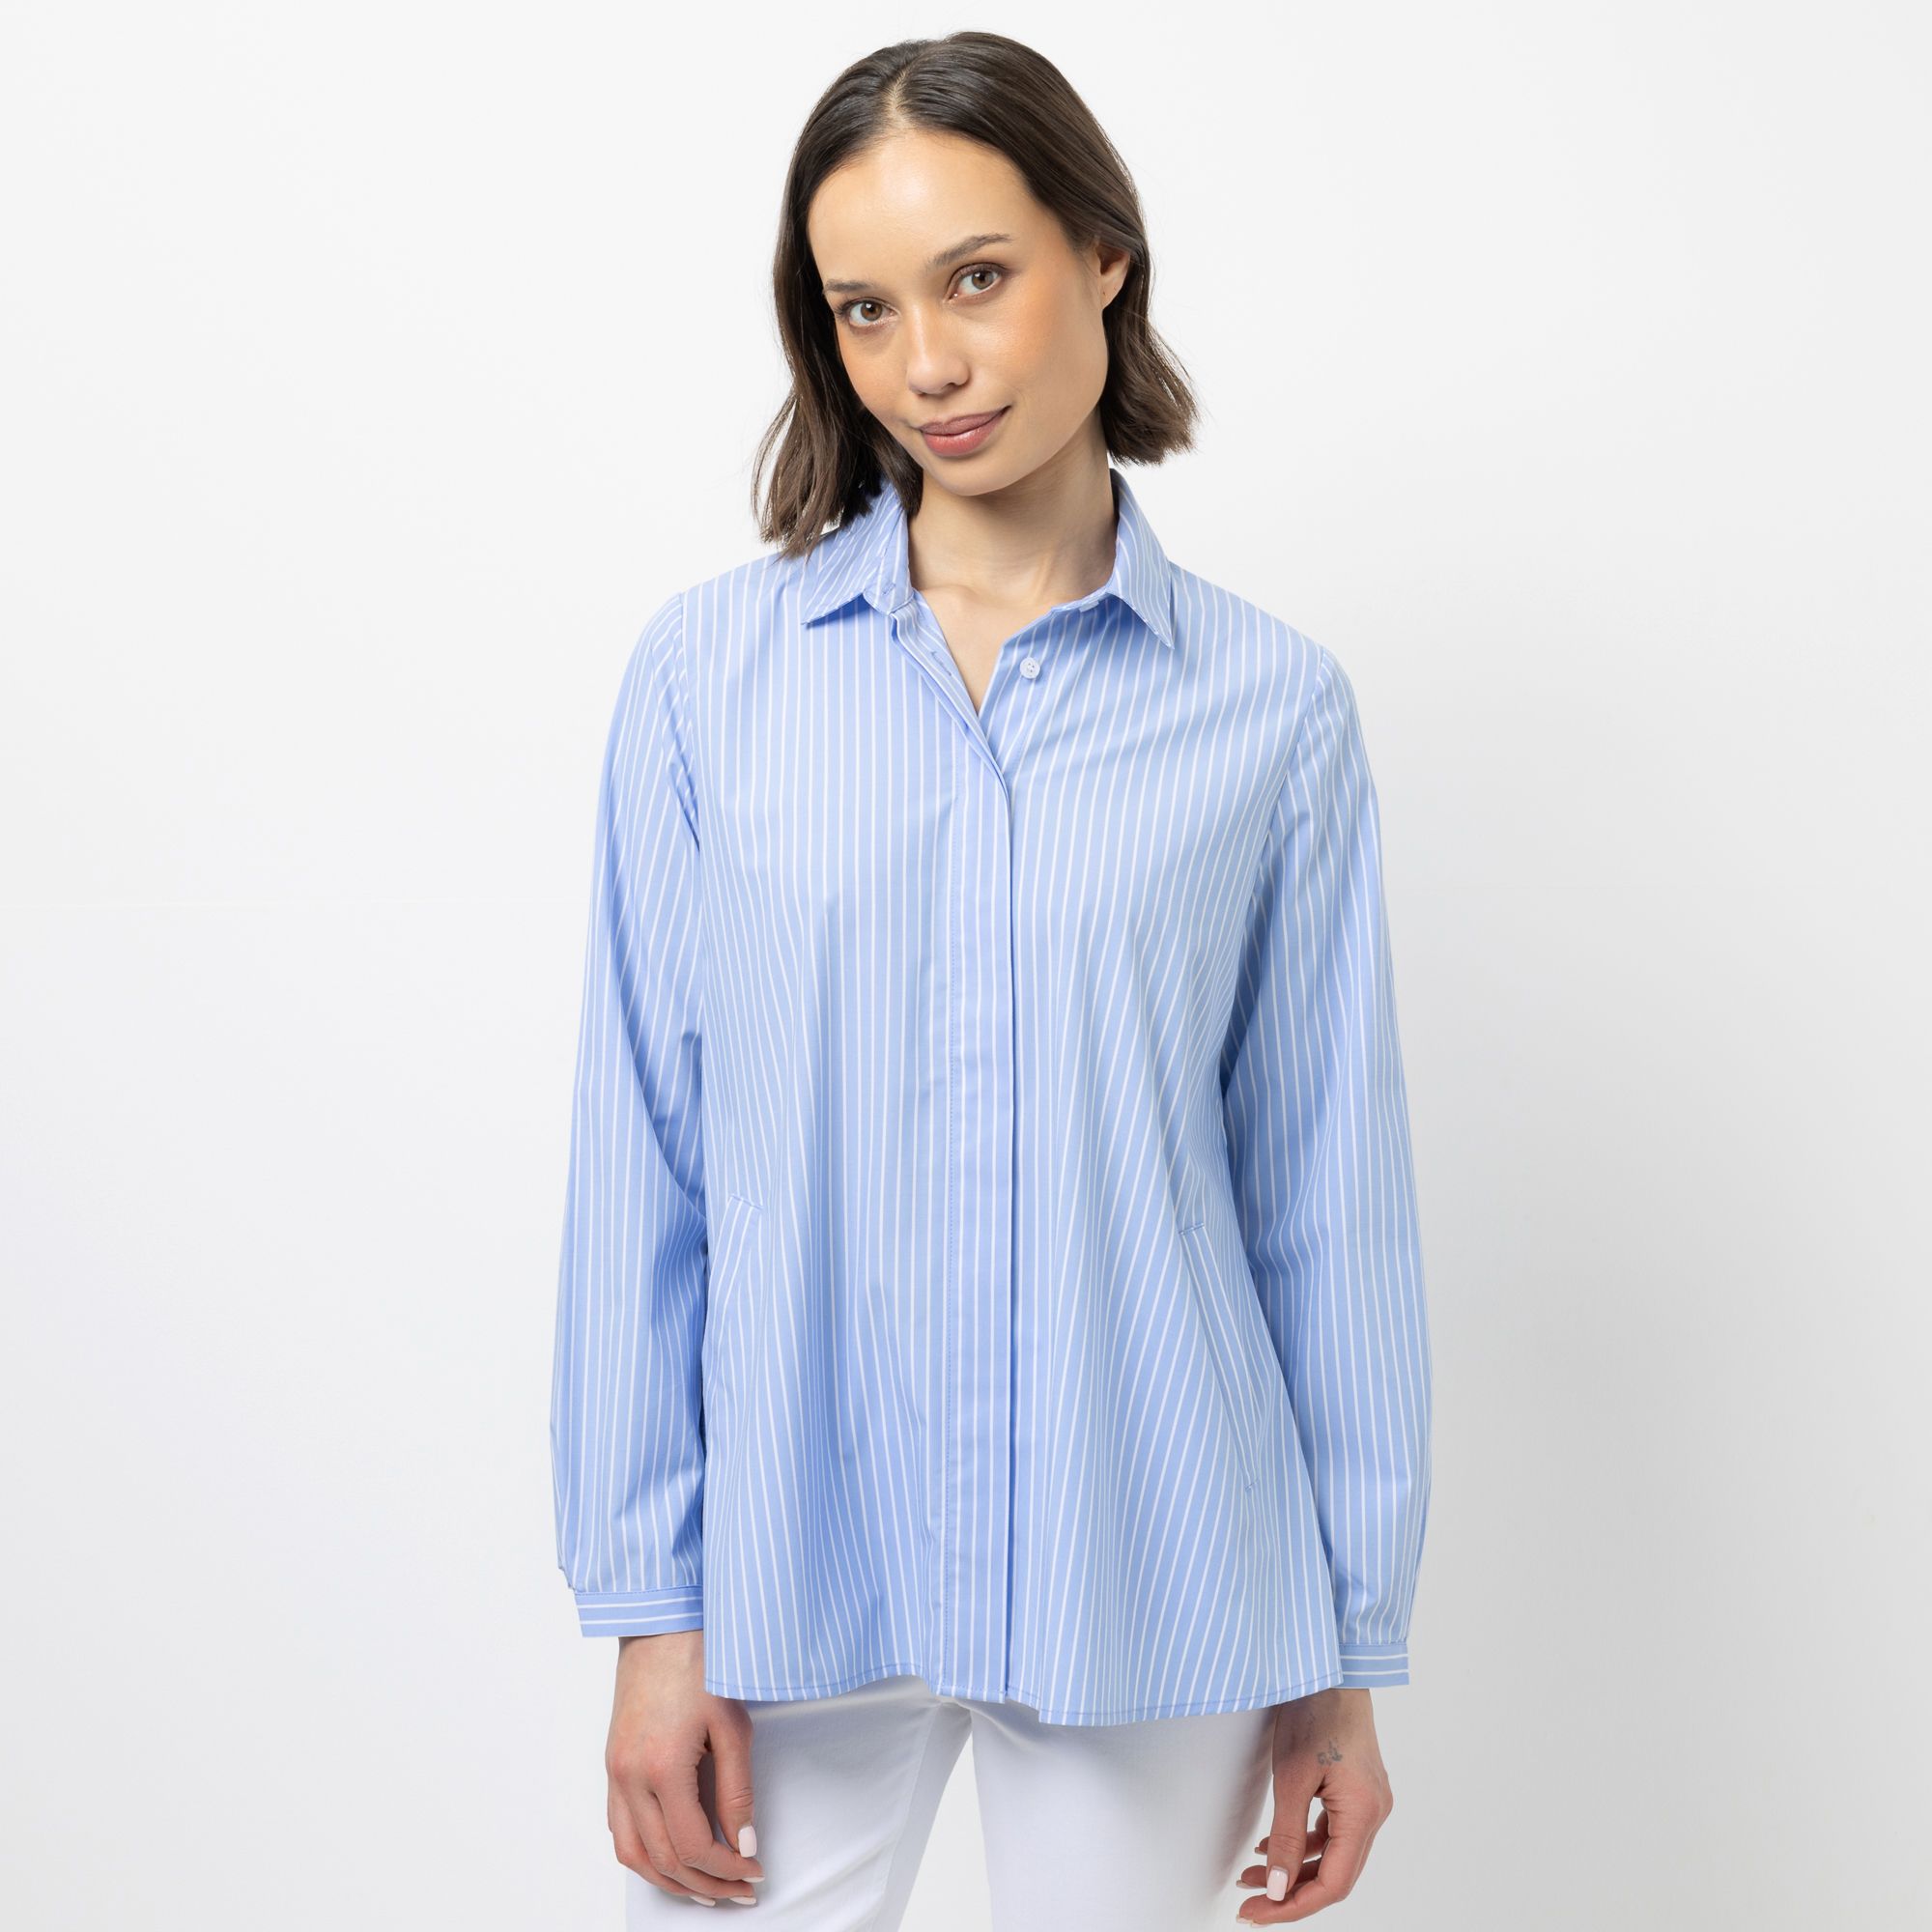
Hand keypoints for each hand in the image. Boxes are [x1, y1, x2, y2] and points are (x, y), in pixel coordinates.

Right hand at [606, 1629, 766, 1904]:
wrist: (661, 1625)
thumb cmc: (698, 1662)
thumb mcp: (732, 1726)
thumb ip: (737, 1790)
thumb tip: (744, 1840)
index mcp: (661, 1768)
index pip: (694, 1845)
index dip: (728, 1868)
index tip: (754, 1869)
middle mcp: (629, 1777)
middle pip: (664, 1858)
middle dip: (706, 1882)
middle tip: (739, 1888)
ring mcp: (615, 1773)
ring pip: (633, 1854)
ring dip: (670, 1879)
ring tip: (705, 1888)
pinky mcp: (612, 1765)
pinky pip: (619, 1829)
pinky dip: (644, 1855)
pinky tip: (669, 1858)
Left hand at [1235, 1687, 1392, 1920]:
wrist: (1331, 1668)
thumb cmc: (1315, 1711)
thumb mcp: (1292, 1777)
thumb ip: (1285, 1837)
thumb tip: (1276, 1888)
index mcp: (1364, 1813)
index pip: (1334, 1884)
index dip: (1294, 1906)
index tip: (1259, 1914)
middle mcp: (1374, 1812)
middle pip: (1335, 1874)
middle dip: (1290, 1892)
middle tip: (1250, 1904)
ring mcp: (1368, 1801)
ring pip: (1332, 1854)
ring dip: (1293, 1869)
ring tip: (1252, 1876)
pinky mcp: (1356, 1789)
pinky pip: (1332, 1831)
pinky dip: (1303, 1843)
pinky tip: (1272, 1846)